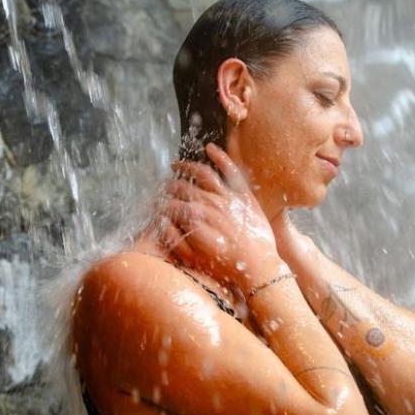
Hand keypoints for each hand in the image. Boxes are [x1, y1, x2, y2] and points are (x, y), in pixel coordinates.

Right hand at [154, 143, 283, 289]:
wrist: (258, 266)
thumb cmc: (225, 265)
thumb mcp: (192, 259)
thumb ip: (173, 238)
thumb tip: (160, 221)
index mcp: (192, 217)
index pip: (168, 205)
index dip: (160, 205)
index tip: (156, 207)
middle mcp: (207, 202)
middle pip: (181, 187)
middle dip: (169, 187)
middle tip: (164, 189)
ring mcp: (226, 196)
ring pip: (202, 173)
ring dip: (186, 166)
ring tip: (176, 165)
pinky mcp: (243, 194)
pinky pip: (230, 170)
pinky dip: (220, 156)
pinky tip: (209, 148)